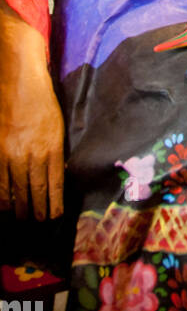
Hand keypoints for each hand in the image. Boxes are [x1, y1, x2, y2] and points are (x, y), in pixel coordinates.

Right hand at [0, 67, 63, 220]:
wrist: (20, 85)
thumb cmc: (43, 104)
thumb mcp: (58, 129)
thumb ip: (56, 154)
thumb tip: (56, 177)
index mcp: (52, 148)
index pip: (54, 184)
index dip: (54, 204)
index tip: (56, 217)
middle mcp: (32, 154)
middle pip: (34, 191)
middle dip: (36, 211)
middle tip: (38, 224)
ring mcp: (12, 155)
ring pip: (15, 190)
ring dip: (19, 208)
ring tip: (22, 220)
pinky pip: (0, 180)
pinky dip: (2, 195)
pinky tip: (5, 205)